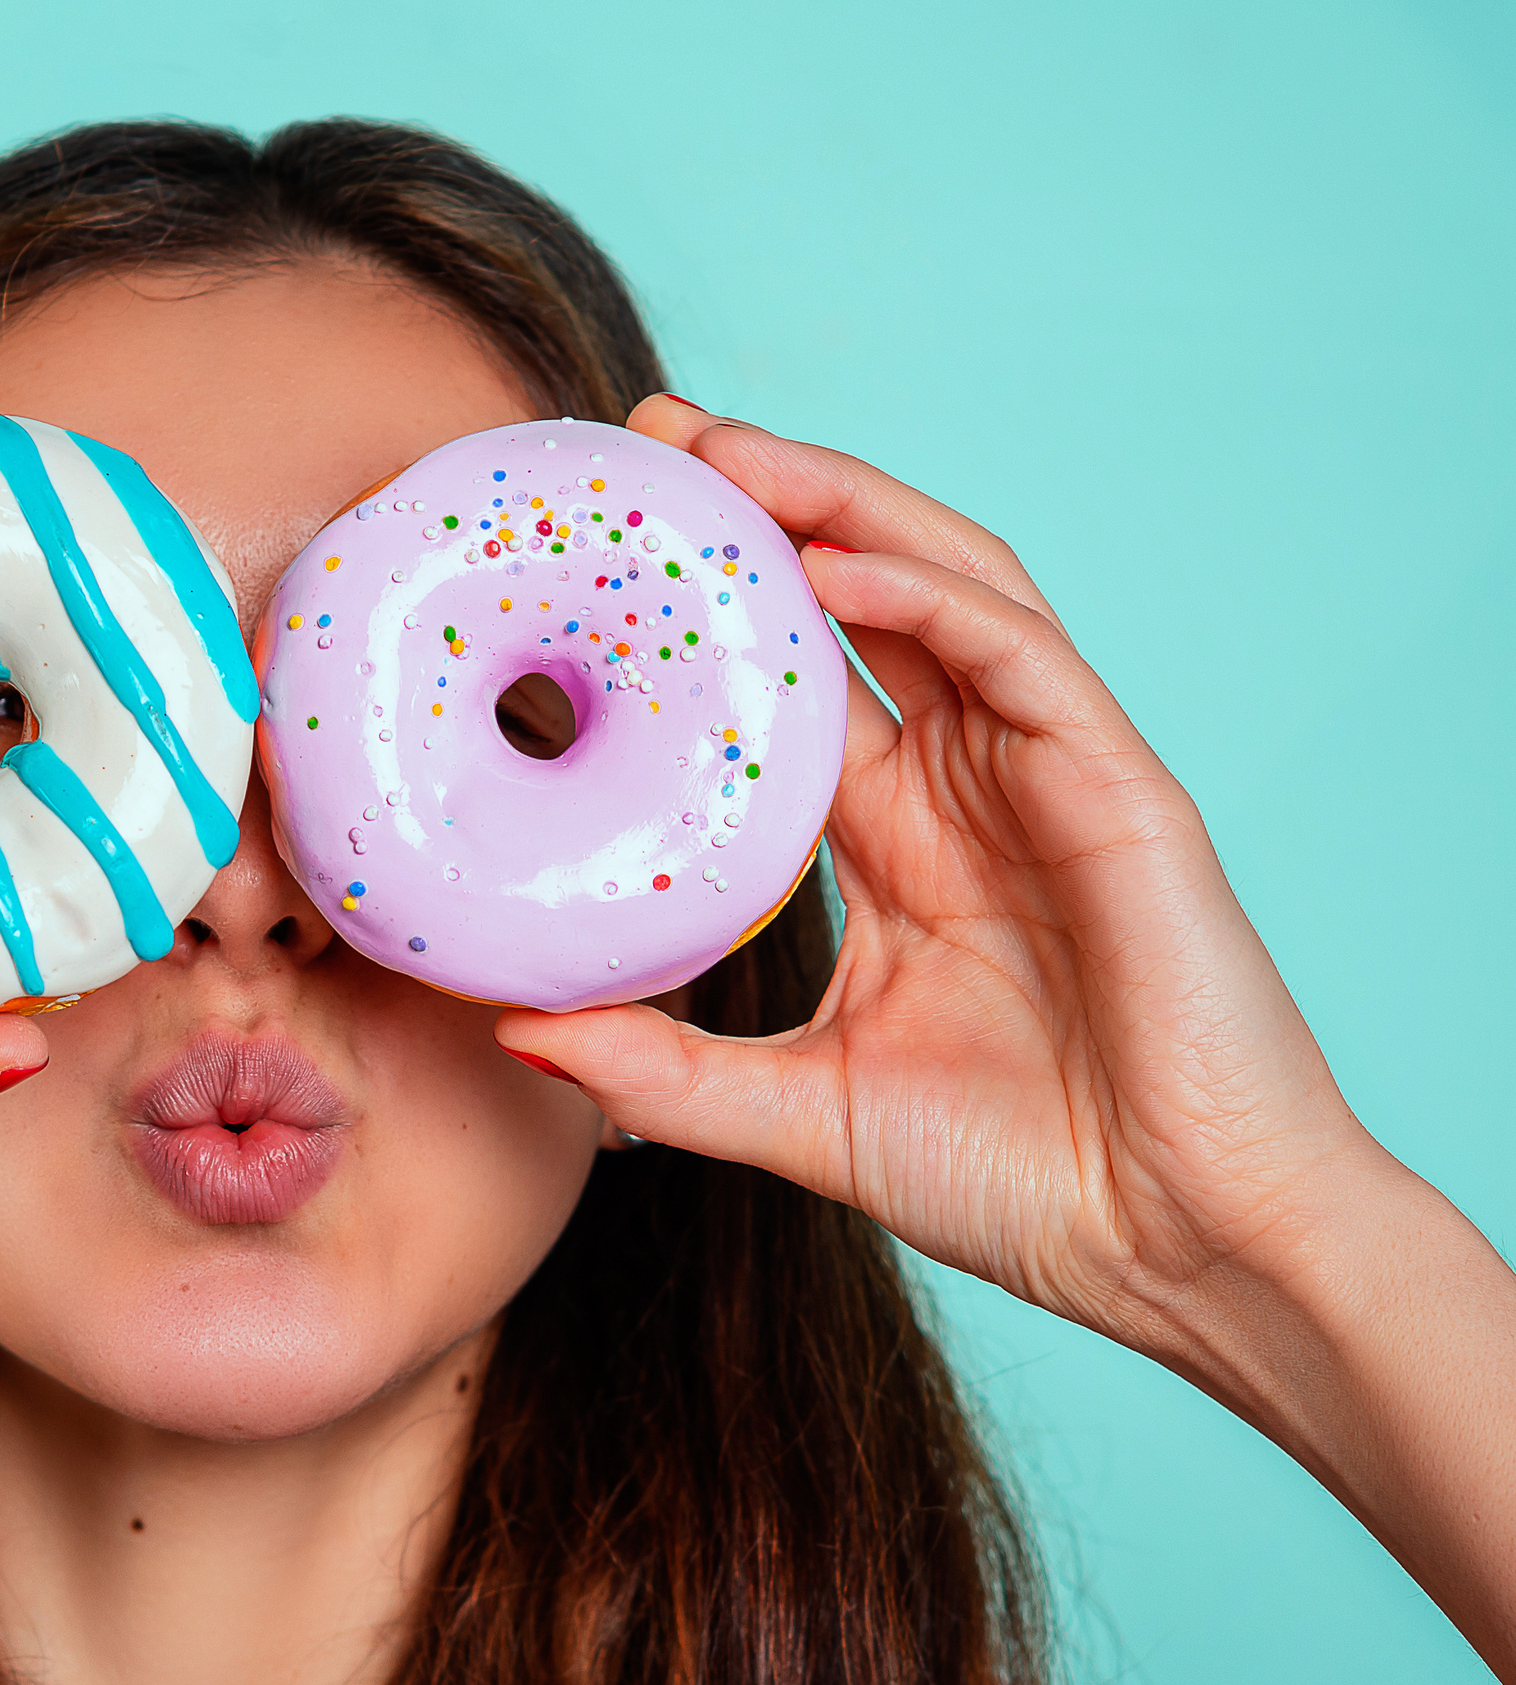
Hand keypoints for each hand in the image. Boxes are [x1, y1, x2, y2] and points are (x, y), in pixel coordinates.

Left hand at [499, 397, 1370, 1363]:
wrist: (1173, 1249)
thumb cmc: (1012, 1181)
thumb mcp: (795, 1114)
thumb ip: (659, 1070)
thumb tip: (511, 1032)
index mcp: (898, 839)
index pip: (791, 678)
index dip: (709, 604)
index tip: (601, 544)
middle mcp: (967, 783)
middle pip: (860, 595)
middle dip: (763, 500)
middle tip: (648, 435)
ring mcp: (1046, 773)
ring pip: (940, 585)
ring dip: (834, 505)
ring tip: (722, 452)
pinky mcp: (1118, 788)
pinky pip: (1020, 655)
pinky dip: (928, 595)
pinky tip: (834, 563)